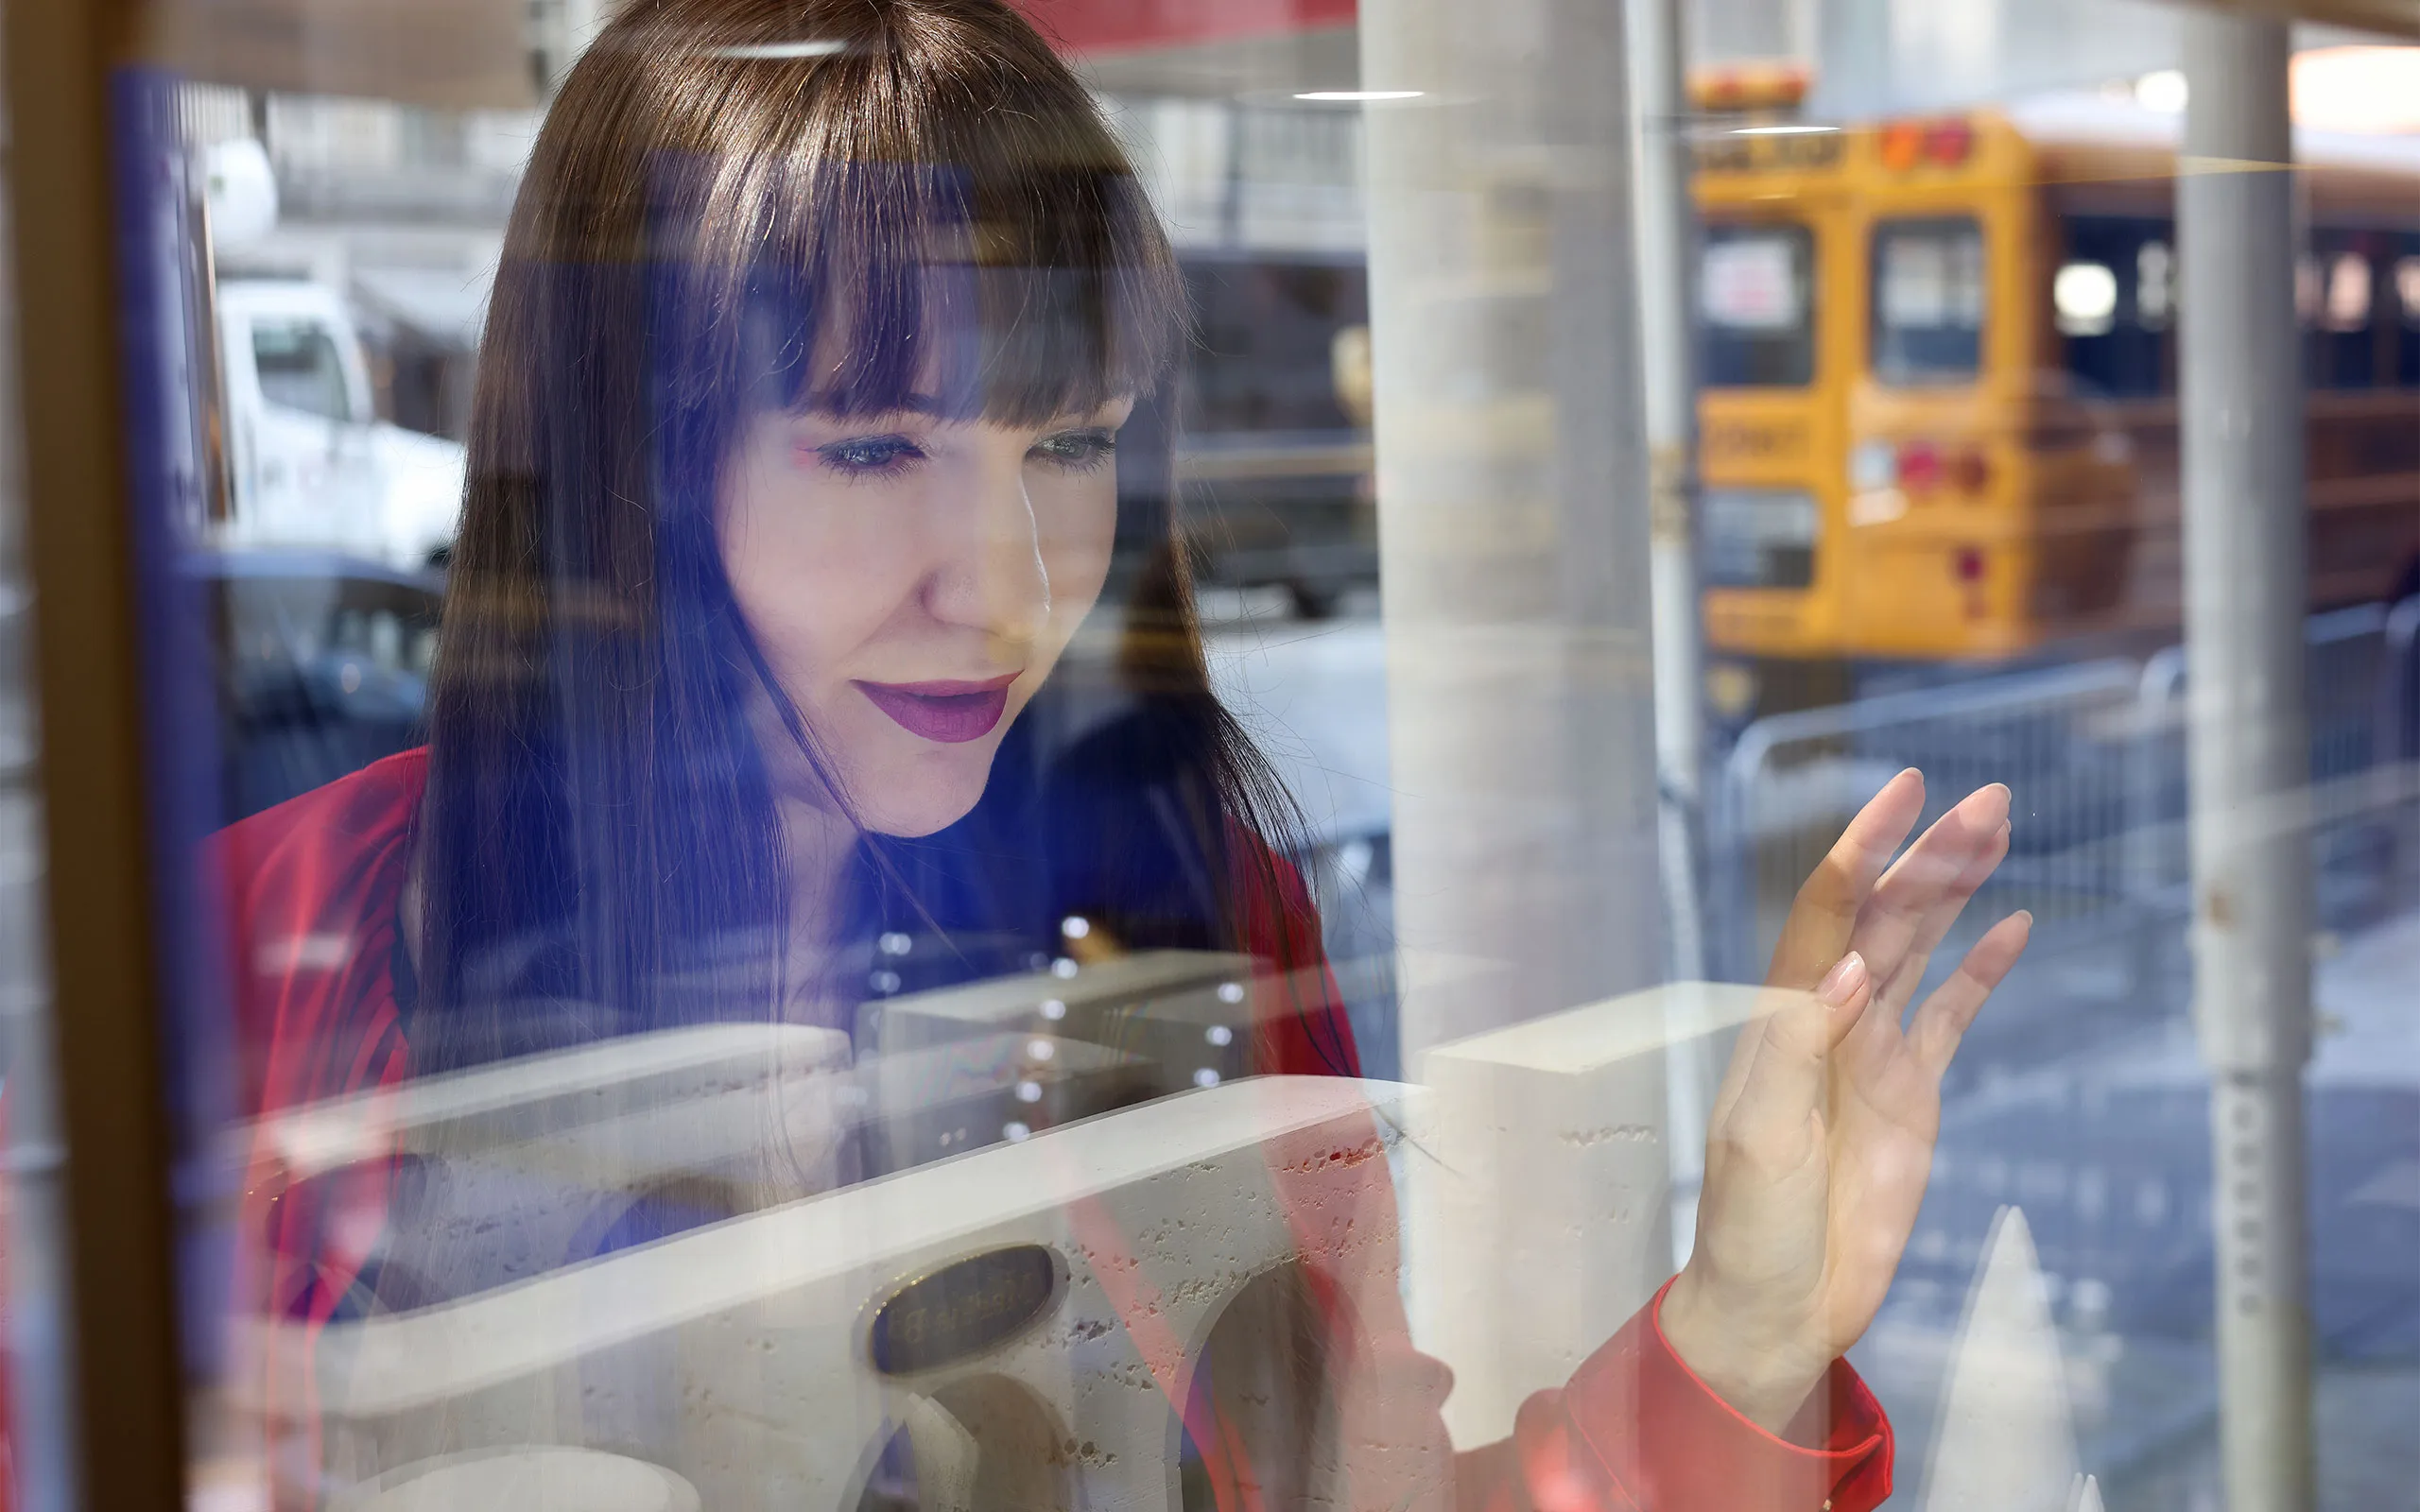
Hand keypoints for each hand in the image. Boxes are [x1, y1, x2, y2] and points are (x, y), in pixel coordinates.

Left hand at [1660, 771, 2030, 1433]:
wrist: (1779, 1304)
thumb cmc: (1750, 1225)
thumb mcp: (1760, 1137)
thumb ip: (1801, 1047)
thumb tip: (1851, 968)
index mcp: (1784, 1020)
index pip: (1825, 912)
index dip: (1861, 850)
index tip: (1903, 793)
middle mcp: (1829, 1021)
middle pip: (1886, 917)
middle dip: (1931, 855)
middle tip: (1988, 797)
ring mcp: (1873, 1053)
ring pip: (1922, 949)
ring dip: (1957, 891)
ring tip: (2000, 830)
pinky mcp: (1911, 1095)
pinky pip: (1952, 1015)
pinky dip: (1981, 971)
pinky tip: (2014, 927)